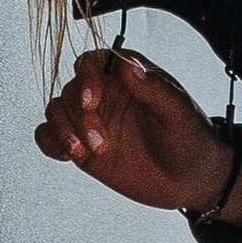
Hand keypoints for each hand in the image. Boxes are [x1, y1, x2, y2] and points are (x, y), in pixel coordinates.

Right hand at [37, 47, 239, 214]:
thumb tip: (129, 66)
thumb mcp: (180, 114)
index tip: (92, 101)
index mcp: (129, 77)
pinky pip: (50, 136)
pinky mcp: (82, 146)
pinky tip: (67, 154)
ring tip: (83, 151)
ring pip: (56, 111)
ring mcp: (92, 121)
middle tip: (99, 141)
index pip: (94, 61)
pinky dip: (51, 142)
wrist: (191, 181)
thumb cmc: (191, 141)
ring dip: (63, 130)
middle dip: (78, 115)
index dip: (86, 77)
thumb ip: (155, 89)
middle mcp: (106, 95)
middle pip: (71, 90)